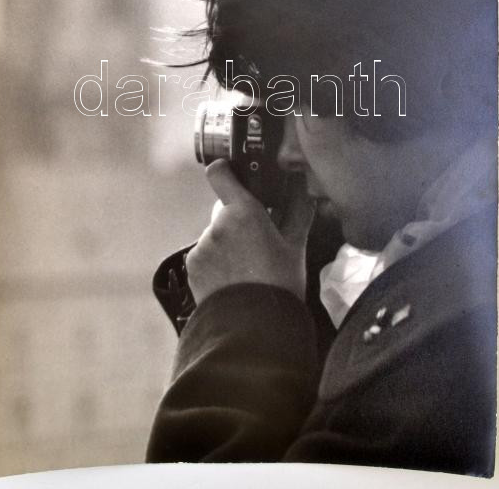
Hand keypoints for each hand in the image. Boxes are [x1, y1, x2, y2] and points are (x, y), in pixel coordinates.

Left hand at [186, 160, 315, 305]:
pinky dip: (216, 262)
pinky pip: (205, 255)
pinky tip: (233, 279)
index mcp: (243, 212)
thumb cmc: (280, 284)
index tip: (234, 176)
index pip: (219, 173)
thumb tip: (306, 190)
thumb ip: (299, 212)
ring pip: (216, 234)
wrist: (253, 327)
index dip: (225, 171)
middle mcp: (217, 224)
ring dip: (227, 243)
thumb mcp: (296, 247)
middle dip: (237, 219)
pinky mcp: (192, 266)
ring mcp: (202, 246)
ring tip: (247, 268)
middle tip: (257, 241)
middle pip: (224, 209)